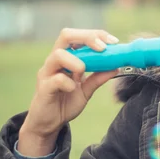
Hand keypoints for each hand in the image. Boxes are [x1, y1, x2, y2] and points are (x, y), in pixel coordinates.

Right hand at [18, 28, 118, 155]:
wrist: (49, 123)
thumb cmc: (65, 102)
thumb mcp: (86, 90)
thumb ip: (98, 78)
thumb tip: (116, 66)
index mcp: (65, 58)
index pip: (78, 36)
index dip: (96, 34)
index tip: (113, 42)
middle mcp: (54, 61)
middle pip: (66, 35)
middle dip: (88, 38)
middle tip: (103, 48)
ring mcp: (47, 73)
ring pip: (58, 54)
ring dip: (77, 62)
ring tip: (83, 73)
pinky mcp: (43, 88)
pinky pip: (56, 79)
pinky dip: (69, 83)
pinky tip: (73, 89)